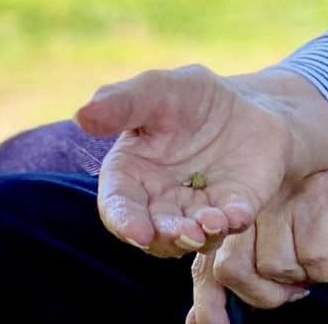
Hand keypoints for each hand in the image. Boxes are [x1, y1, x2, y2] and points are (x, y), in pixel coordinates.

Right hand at [77, 65, 300, 258]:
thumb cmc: (188, 96)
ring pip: (193, 236)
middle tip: (184, 232)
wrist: (246, 100)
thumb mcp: (156, 90)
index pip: (118, 206)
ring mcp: (200, 208)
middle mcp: (162, 199)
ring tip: (211, 223)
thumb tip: (81, 116)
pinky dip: (234, 221)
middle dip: (168, 236)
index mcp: (131, 172)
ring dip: (200, 236)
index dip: (124, 222)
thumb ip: (121, 104)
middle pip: (155, 232)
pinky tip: (236, 214)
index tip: (137, 233)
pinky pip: (233, 221)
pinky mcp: (235, 208)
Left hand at [188, 175, 327, 321]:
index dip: (209, 303)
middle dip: (267, 293)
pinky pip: (312, 252)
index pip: (208, 264)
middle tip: (296, 286)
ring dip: (304, 277)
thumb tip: (197, 320)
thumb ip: (243, 288)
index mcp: (243, 217)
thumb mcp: (280, 273)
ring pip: (274, 263)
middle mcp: (259, 198)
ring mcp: (290, 192)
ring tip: (319, 261)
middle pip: (233, 265)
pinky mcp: (323, 193)